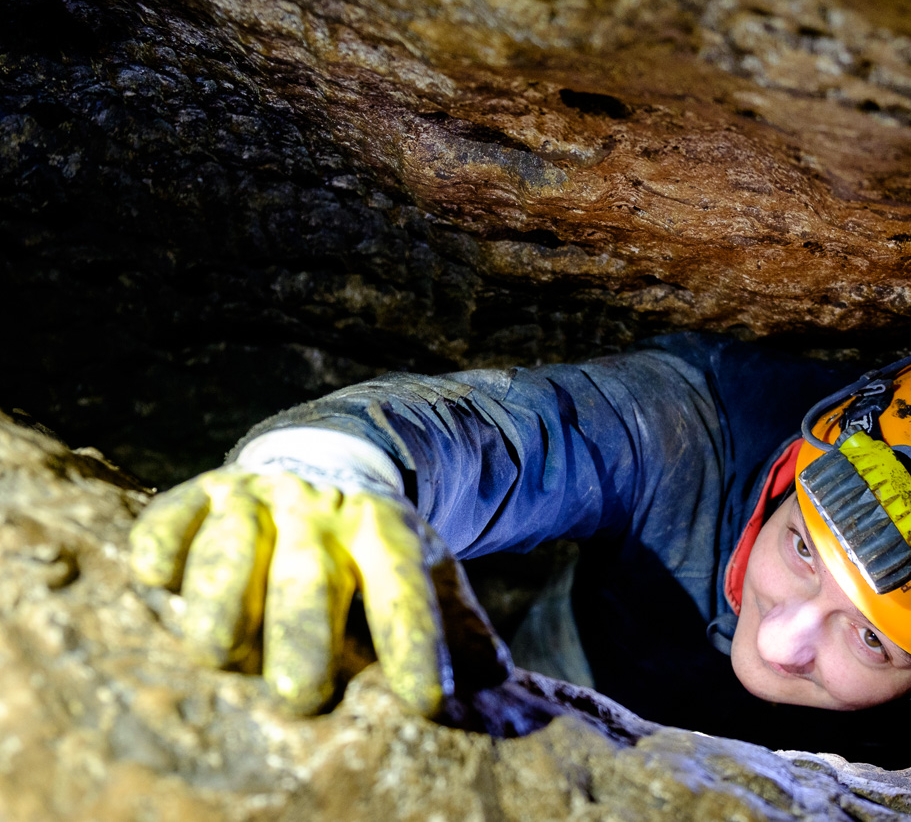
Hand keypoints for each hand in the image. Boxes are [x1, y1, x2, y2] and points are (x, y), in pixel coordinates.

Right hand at [129, 468, 454, 714]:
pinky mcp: (201, 492)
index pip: (404, 586)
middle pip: (312, 574)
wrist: (321, 463)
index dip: (414, 642)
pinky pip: (172, 513)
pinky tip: (159, 578)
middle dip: (305, 633)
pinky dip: (163, 544)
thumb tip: (497, 678)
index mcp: (384, 529)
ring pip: (236, 545)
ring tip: (221, 653)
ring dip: (225, 596)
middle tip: (302, 695)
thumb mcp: (422, 569)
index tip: (427, 702)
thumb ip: (455, 622)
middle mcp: (320, 511)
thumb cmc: (370, 548)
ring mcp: (257, 498)